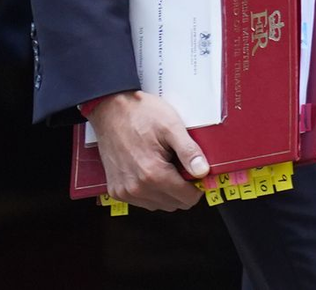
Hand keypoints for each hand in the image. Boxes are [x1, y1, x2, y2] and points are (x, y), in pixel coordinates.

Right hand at [89, 90, 208, 210]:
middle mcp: (137, 188)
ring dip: (167, 191)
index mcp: (153, 174)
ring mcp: (124, 192)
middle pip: (174, 204)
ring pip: (158, 205)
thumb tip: (203, 172)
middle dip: (183, 189)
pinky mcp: (116, 190)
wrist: (111, 110)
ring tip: (167, 165)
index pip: (186, 198)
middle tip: (184, 166)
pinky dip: (152, 191)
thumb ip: (188, 151)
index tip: (201, 174)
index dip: (198, 186)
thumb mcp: (172, 126)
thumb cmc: (141, 114)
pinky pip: (142, 201)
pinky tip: (153, 170)